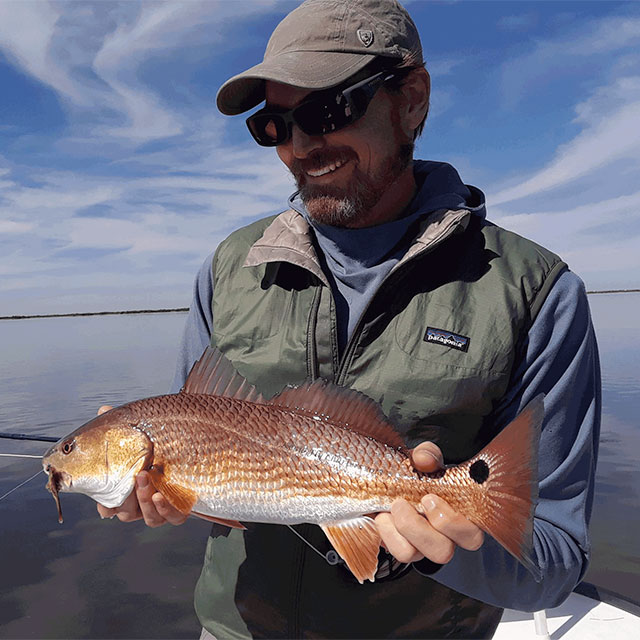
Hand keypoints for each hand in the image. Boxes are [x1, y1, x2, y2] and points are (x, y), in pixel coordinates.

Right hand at [95, 405, 187, 527]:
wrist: (198, 449)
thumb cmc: (161, 443)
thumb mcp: (142, 432)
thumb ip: (122, 424)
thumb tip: (104, 409)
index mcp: (128, 492)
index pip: (108, 507)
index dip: (104, 506)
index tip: (104, 499)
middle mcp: (142, 504)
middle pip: (127, 513)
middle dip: (126, 498)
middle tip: (132, 474)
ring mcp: (161, 509)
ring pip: (148, 517)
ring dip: (144, 499)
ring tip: (145, 477)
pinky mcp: (180, 510)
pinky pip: (172, 518)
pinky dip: (164, 509)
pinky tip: (160, 495)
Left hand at [375, 441, 483, 564]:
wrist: (385, 482)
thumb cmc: (412, 473)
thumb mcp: (421, 458)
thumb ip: (427, 454)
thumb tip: (425, 460)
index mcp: (461, 514)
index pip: (473, 533)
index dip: (456, 523)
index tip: (431, 497)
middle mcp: (447, 536)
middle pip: (448, 551)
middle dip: (430, 527)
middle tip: (419, 500)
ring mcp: (426, 546)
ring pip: (427, 555)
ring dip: (410, 528)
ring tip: (397, 505)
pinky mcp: (406, 549)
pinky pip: (403, 552)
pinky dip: (390, 533)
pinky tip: (384, 515)